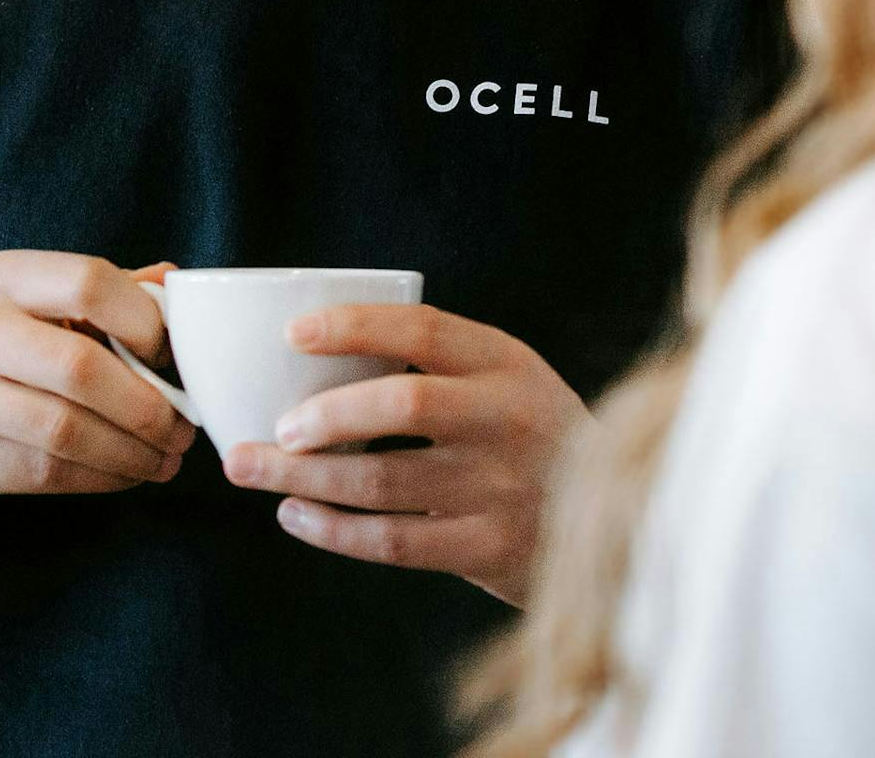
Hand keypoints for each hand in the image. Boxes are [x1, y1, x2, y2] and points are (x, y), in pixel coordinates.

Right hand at [0, 252, 194, 510]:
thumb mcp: (27, 303)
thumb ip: (99, 294)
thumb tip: (175, 284)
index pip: (88, 282)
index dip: (145, 321)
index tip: (170, 356)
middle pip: (80, 367)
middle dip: (148, 406)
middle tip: (182, 428)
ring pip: (66, 430)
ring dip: (131, 452)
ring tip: (164, 459)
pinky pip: (46, 473)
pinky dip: (101, 478)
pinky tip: (125, 475)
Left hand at [219, 303, 593, 607]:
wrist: (622, 522)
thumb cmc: (528, 437)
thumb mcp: (505, 380)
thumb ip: (436, 365)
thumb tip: (309, 354)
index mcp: (505, 362)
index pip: (421, 329)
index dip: (353, 326)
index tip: (292, 333)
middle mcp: (506, 417)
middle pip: (400, 405)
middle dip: (321, 416)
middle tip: (270, 429)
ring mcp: (501, 486)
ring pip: (382, 480)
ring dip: (304, 478)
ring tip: (252, 470)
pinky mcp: (490, 548)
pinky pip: (392, 541)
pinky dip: (333, 530)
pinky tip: (295, 516)